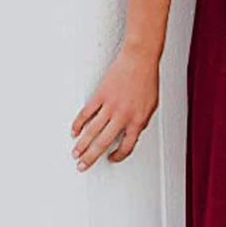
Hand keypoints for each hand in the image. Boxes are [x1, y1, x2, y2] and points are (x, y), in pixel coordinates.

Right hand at [70, 40, 160, 170]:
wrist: (139, 60)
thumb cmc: (147, 80)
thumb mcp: (151, 105)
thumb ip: (141, 121)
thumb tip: (132, 133)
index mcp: (138, 120)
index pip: (127, 146)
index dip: (119, 156)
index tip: (111, 158)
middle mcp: (123, 116)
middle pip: (104, 143)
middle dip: (92, 157)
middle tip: (83, 166)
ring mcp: (110, 106)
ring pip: (92, 131)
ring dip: (82, 145)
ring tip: (75, 153)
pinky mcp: (100, 95)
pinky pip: (87, 113)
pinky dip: (79, 123)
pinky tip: (74, 131)